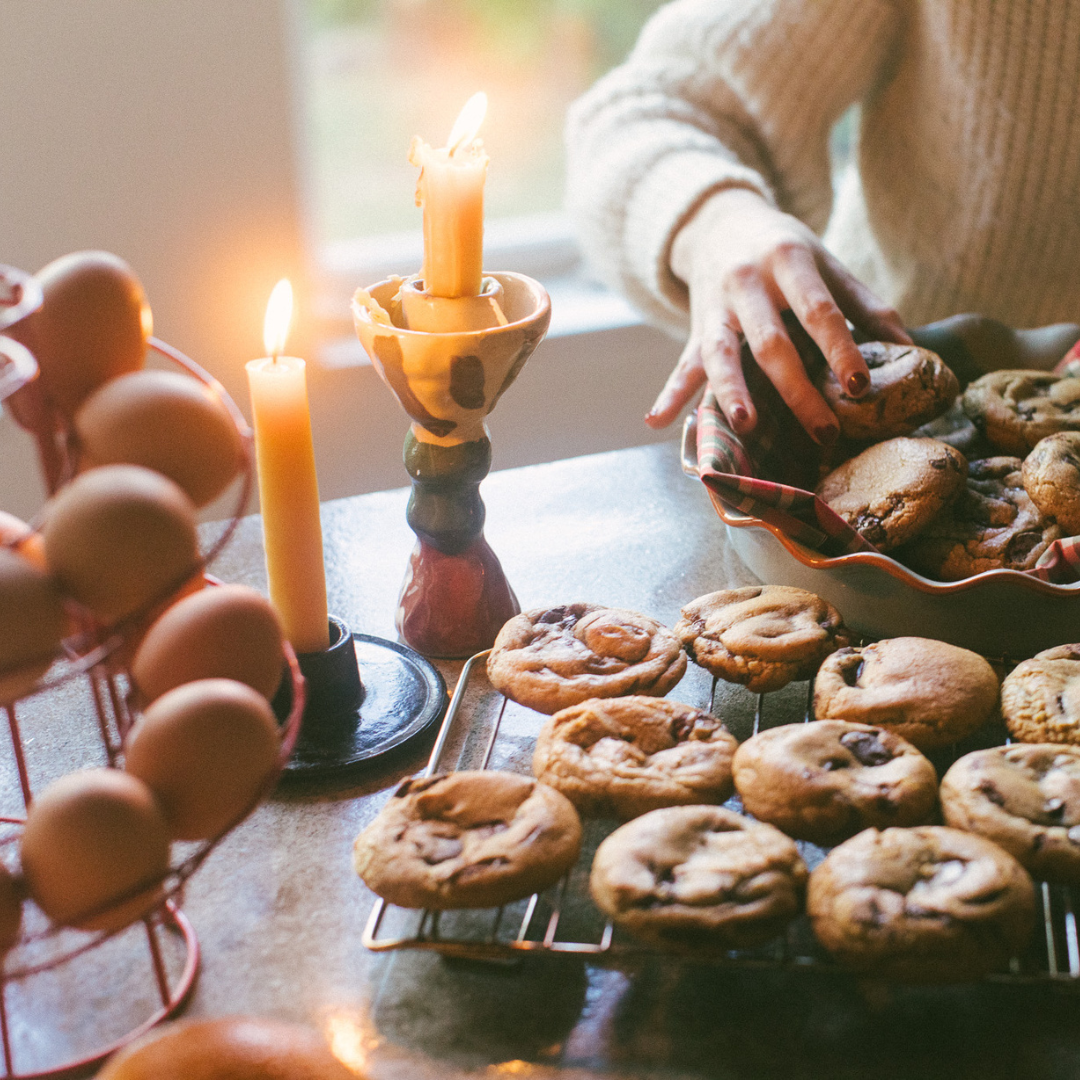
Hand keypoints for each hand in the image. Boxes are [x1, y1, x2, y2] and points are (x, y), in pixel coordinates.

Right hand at [647, 188, 911, 443]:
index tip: (860, 386)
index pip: (817, 310)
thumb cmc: (784, 251)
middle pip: (772, 343)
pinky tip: (656, 421)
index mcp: (789, 261)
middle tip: (824, 433)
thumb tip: (908, 346)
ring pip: (722, 355)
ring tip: (747, 423)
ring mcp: (716, 307)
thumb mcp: (826, 264)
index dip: (838, 348)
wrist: (720, 222)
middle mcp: (747, 283)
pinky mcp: (695, 328)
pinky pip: (682, 364)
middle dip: (797, 390)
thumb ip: (864, 303)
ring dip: (733, 391)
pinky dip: (669, 394)